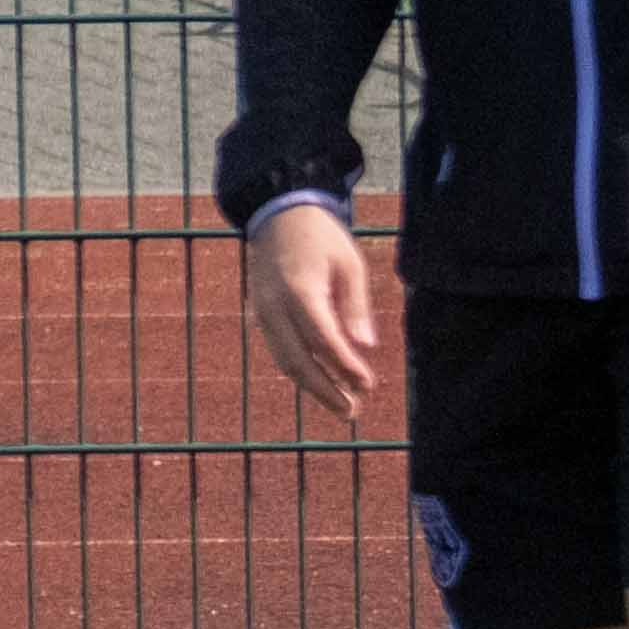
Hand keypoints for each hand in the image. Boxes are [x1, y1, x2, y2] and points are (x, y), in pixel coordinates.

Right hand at [244, 202, 382, 419]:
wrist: (278, 215)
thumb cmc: (322, 239)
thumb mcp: (349, 264)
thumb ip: (355, 306)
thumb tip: (364, 346)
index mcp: (300, 292)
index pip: (324, 341)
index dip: (346, 368)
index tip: (368, 386)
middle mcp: (275, 307)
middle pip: (298, 361)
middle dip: (325, 391)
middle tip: (352, 412)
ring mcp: (262, 312)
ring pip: (284, 360)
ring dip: (312, 387)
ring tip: (341, 405)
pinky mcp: (259, 314)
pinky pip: (278, 350)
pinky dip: (299, 370)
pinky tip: (321, 383)